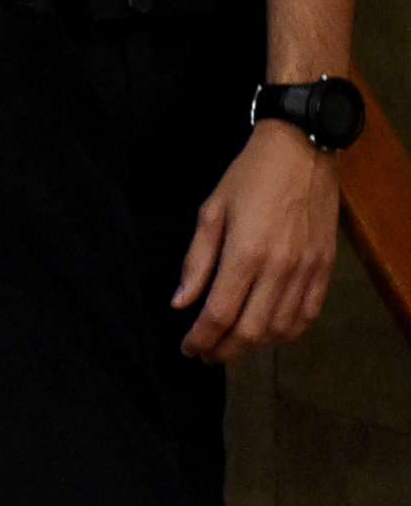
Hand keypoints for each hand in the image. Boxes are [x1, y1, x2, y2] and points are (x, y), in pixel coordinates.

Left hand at [173, 124, 340, 362]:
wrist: (303, 151)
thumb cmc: (249, 177)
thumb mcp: (211, 212)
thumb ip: (196, 262)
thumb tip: (180, 302)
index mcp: (246, 254)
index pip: (219, 314)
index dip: (200, 338)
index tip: (187, 348)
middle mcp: (280, 269)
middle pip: (251, 330)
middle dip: (224, 350)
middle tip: (205, 354)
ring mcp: (307, 270)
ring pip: (281, 328)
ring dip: (254, 345)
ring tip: (231, 345)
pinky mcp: (325, 268)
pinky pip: (308, 314)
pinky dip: (288, 332)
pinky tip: (269, 333)